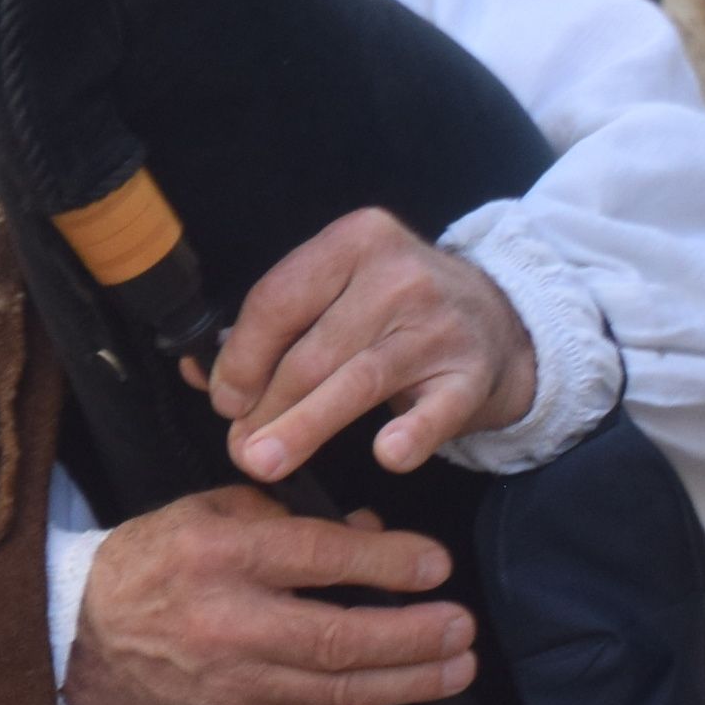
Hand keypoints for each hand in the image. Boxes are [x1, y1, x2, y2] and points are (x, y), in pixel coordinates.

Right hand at [64, 486, 476, 704]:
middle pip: (336, 637)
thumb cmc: (155, 560)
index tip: (436, 564)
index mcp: (218, 554)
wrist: (85, 632)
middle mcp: (228, 622)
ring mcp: (235, 682)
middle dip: (411, 635)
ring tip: (458, 669)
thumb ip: (289, 518)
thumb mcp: (210, 512)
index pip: (314, 557)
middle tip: (461, 627)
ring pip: (337, 692)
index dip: (384, 561)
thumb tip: (370, 532)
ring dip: (410, 685)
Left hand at [209, 208, 538, 481]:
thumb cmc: (397, 309)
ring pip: (357, 380)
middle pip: (311, 349)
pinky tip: (387, 456)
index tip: (222, 400)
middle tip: (237, 447)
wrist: (503, 319)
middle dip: (265, 404)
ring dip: (305, 426)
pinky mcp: (474, 374)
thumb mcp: (339, 296)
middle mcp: (398, 276)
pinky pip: (436, 409)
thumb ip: (274, 329)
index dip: (242, 356)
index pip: (278, 300)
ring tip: (264, 461)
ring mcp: (440, 325)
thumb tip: (201, 376)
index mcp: (353, 242)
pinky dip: (411, 432)